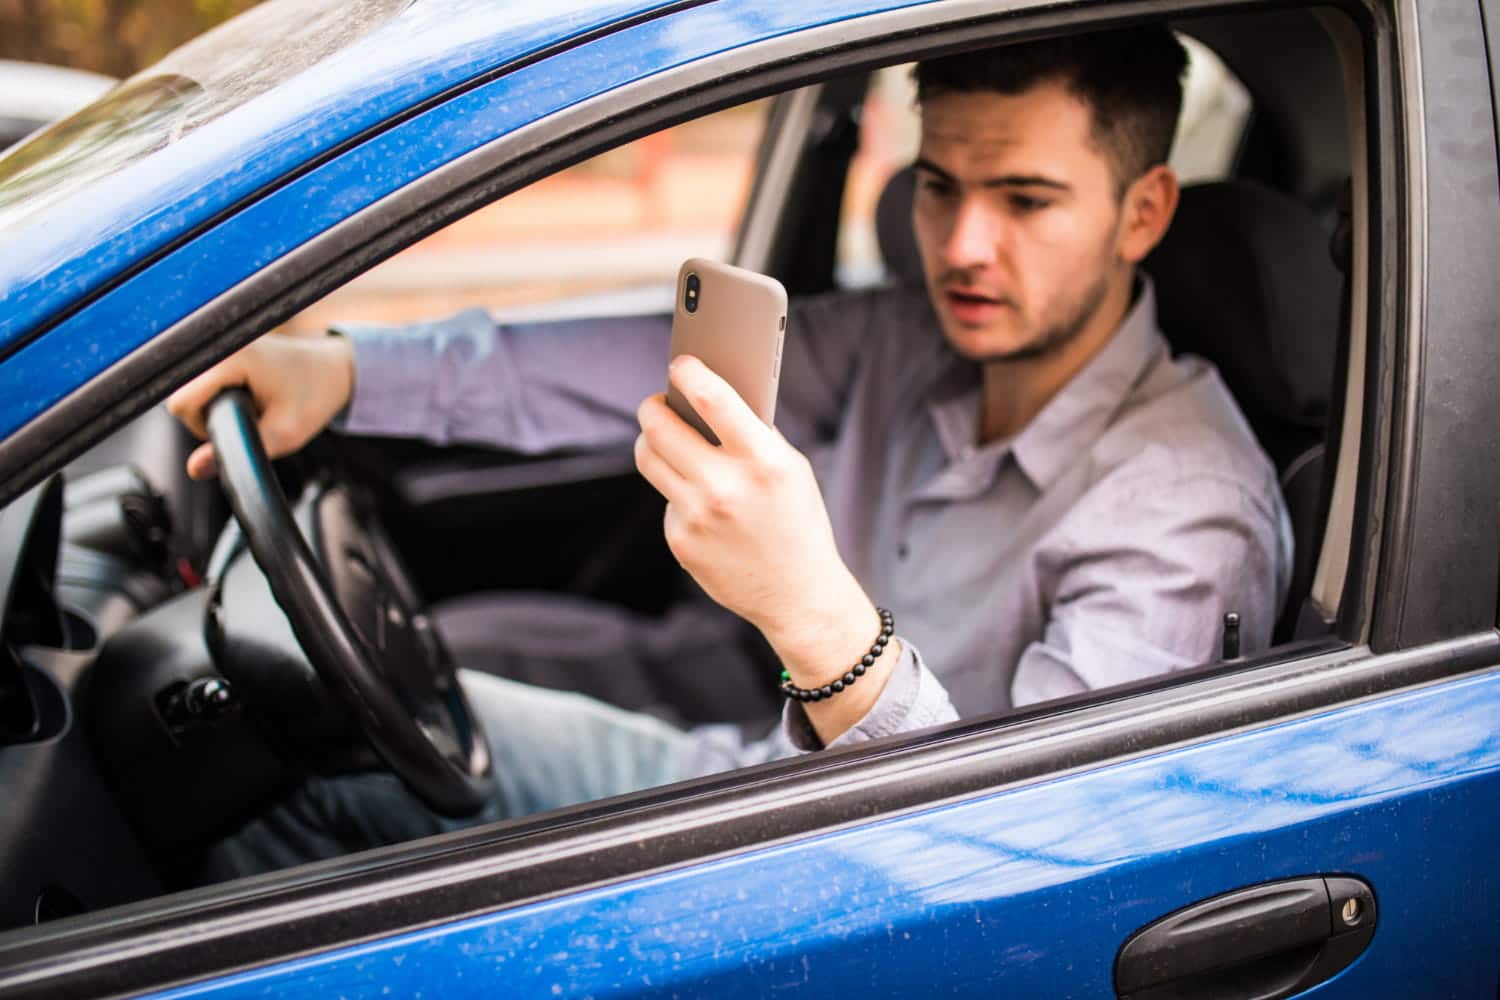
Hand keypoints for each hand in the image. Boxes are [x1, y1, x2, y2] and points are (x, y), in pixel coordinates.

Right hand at [166, 333, 354, 478]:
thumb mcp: (285, 433)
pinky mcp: (223, 352)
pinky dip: (220, 398)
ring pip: (191, 393)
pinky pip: (202, 385)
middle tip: (252, 418)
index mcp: (230, 359)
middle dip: (210, 419)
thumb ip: (240, 452)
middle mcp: (219, 347)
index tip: (241, 426)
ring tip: (253, 407)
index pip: (181, 404)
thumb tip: (194, 469)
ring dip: (215, 410)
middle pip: (183, 399)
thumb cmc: (314, 395)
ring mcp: (220, 347)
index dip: (203, 427)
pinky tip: (247, 398)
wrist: (334, 369)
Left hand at [635, 356, 898, 741]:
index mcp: (762, 461)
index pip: (711, 398)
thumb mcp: (789, 468)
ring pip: (649, 457)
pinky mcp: (680, 540)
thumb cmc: (796, 519)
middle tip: (657, 400)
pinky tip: (702, 501)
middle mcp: (724, 487)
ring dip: (651, 439)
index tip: (680, 362)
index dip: (688, 372)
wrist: (798, 593)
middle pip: (660, 426)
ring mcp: (697, 516)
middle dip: (653, 405)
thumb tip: (705, 393)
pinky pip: (666, 497)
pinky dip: (679, 490)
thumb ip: (752, 433)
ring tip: (661, 433)